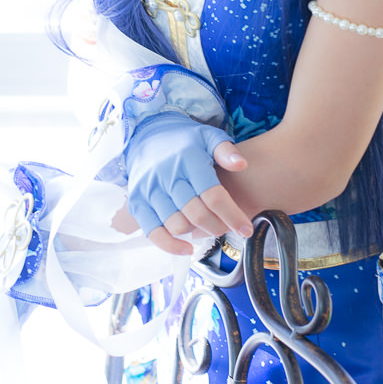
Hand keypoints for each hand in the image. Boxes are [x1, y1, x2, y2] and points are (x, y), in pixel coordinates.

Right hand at [124, 116, 252, 256]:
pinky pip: (153, 232)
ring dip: (198, 233)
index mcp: (188, 159)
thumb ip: (226, 150)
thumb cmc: (184, 141)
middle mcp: (166, 175)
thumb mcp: (208, 136)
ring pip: (177, 225)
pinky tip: (186, 248)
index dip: (232, 216)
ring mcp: (149, 190)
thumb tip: (241, 165)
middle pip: (197, 214)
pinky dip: (170, 245)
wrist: (147, 135)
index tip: (246, 229)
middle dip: (218, 226)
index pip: (213, 194)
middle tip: (227, 227)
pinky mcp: (137, 203)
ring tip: (208, 227)